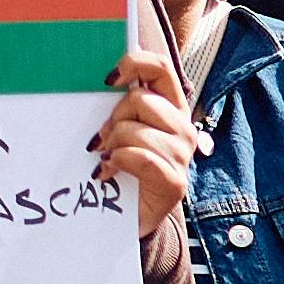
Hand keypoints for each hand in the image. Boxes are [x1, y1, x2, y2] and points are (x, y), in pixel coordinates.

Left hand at [94, 41, 201, 247]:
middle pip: (141, 99)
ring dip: (112, 145)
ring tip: (106, 159)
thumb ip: (117, 105)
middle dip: (113, 118)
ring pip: (136, 130)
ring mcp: (182, 155)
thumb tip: (101, 76)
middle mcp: (182, 127)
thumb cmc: (121, 169)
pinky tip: (107, 173)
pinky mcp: (175, 182)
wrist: (127, 219)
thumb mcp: (119, 131)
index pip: (161, 68)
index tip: (108, 79)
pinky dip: (118, 163)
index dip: (135, 63)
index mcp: (170, 107)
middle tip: (101, 140)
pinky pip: (141, 158)